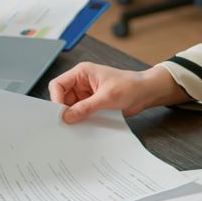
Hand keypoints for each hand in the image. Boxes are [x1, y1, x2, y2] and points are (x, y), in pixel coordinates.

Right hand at [48, 63, 189, 123]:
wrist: (145, 93)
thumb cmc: (130, 86)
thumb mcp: (107, 97)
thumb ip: (86, 107)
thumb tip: (68, 117)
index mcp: (81, 73)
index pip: (58, 85)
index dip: (56, 99)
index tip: (60, 114)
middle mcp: (81, 83)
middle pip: (62, 98)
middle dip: (64, 110)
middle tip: (66, 124)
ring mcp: (86, 95)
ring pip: (71, 107)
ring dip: (73, 117)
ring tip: (76, 127)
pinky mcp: (93, 104)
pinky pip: (81, 113)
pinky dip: (81, 120)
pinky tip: (84, 127)